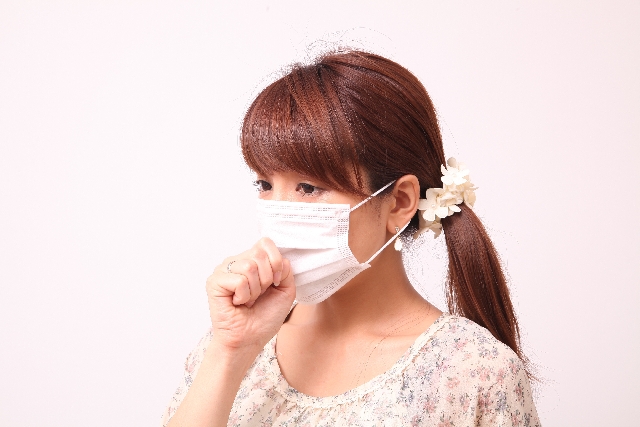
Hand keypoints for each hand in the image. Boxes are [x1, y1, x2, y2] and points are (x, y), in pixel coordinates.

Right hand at [205, 238, 295, 353]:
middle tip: (258, 295)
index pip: (265, 242)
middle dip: (266, 279)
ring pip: (250, 267)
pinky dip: (244, 295)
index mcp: (252, 260)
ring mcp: (223, 270)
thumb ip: (286, 270)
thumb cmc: (265, 317)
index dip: (276, 262)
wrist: (250, 339)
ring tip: (247, 300)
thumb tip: (280, 257)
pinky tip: (237, 303)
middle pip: (259, 253)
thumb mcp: (285, 290)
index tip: (275, 282)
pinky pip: (239, 280)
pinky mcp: (214, 282)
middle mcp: (236, 261)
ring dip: (254, 290)